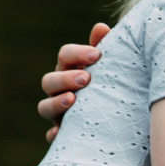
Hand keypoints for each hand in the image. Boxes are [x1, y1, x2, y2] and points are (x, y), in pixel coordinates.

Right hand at [38, 24, 110, 141]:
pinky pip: (51, 137)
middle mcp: (59, 90)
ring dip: (56, 103)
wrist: (121, 118)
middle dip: (65, 78)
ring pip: (44, 107)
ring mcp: (57, 113)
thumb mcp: (109, 67)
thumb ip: (103, 48)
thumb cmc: (113, 85)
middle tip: (86, 78)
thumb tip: (101, 27)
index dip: (77, 54)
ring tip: (73, 100)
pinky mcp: (63, 135)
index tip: (96, 55)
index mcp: (70, 69)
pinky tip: (61, 133)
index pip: (64, 56)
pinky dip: (53, 135)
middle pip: (49, 81)